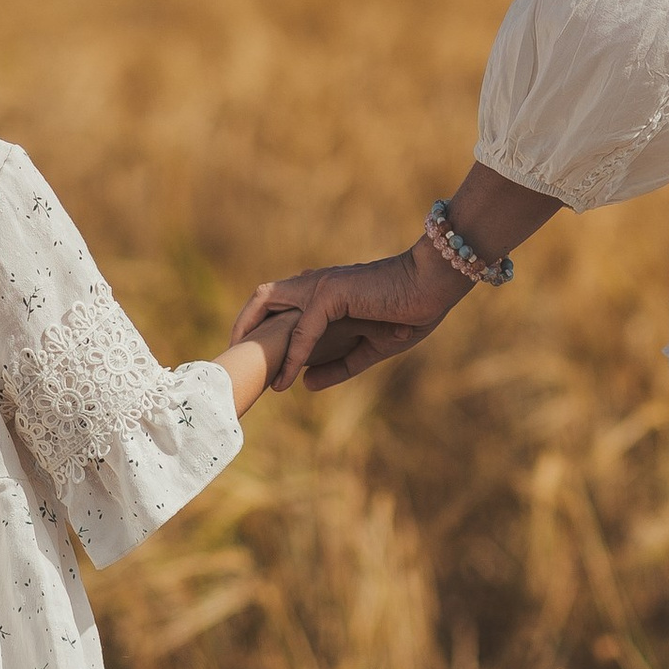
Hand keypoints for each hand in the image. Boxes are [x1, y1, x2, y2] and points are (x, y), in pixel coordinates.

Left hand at [233, 242, 469, 391]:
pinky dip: (292, 357)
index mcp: (323, 292)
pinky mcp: (330, 293)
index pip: (279, 304)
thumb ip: (338, 364)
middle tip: (234, 359)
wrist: (434, 287)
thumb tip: (306, 384)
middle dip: (242, 326)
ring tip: (246, 367)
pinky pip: (303, 331)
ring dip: (252, 334)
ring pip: (268, 303)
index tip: (254, 359)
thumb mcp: (370, 348)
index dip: (262, 328)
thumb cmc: (409, 311)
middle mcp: (314, 283)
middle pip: (262, 297)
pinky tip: (286, 381)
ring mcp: (319, 285)